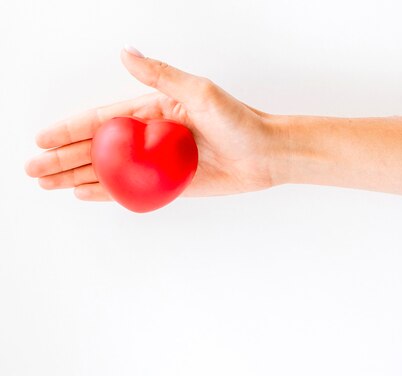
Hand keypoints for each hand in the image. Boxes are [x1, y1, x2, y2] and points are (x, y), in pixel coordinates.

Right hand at [25, 48, 284, 200]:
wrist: (266, 154)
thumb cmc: (239, 120)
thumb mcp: (201, 93)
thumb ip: (162, 77)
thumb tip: (126, 53)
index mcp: (150, 111)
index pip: (99, 121)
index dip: (69, 130)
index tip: (42, 139)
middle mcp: (148, 137)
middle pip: (96, 149)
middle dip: (63, 159)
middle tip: (34, 170)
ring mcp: (156, 163)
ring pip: (109, 172)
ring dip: (78, 178)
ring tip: (49, 185)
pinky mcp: (170, 185)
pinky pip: (132, 191)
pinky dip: (108, 194)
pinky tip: (85, 196)